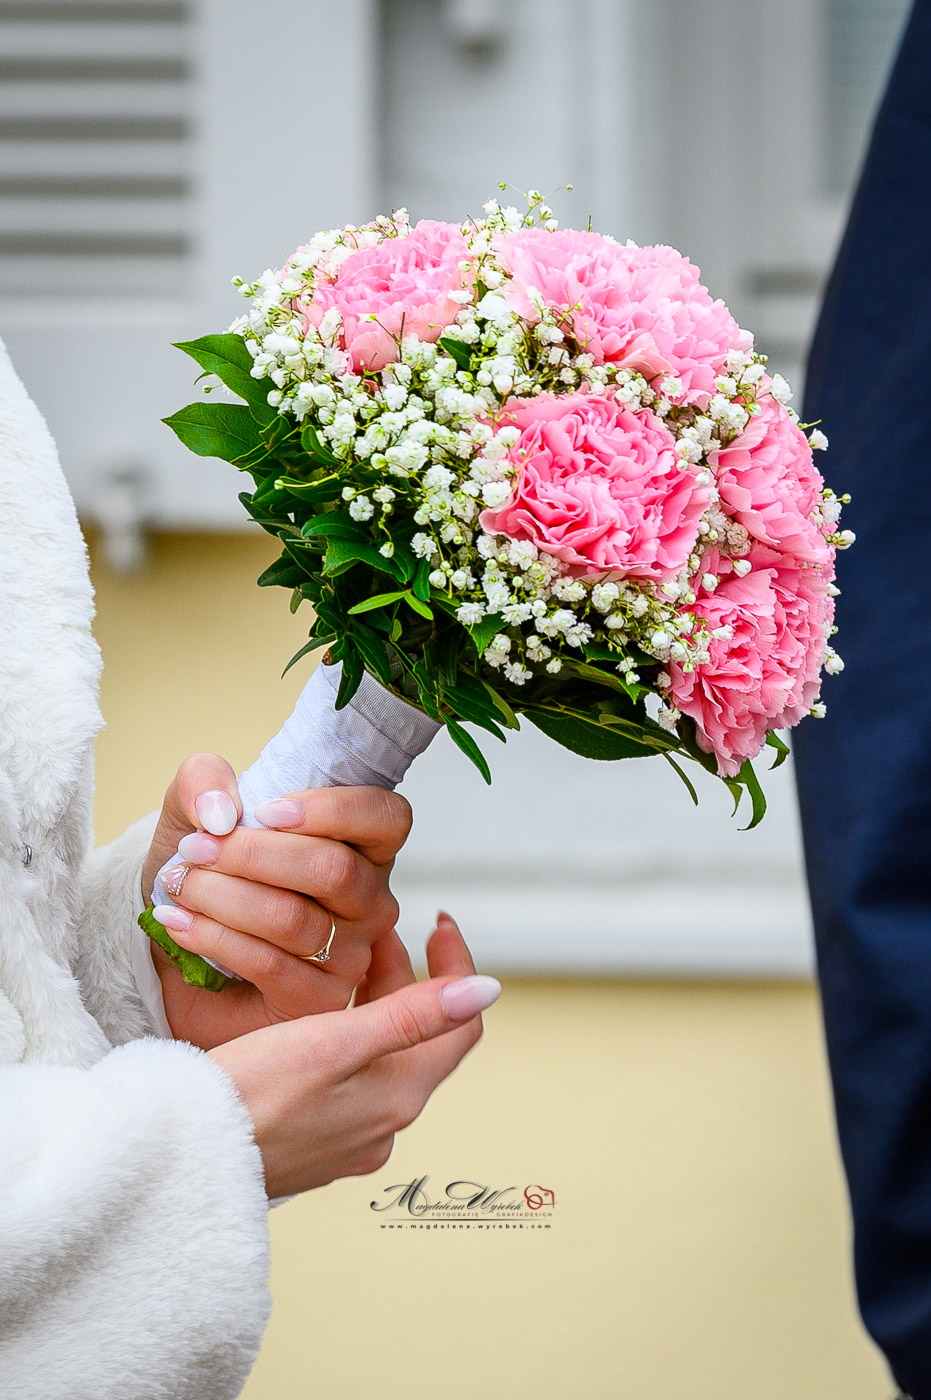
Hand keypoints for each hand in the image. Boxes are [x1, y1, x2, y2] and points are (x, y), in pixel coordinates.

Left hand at [142, 754, 411, 1048]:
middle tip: (195, 849)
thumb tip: (222, 810)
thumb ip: (203, 782)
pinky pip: (270, 964)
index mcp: (363, 846)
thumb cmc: (207, 872)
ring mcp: (352, 955)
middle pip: (333, 869)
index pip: (387, 818)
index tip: (265, 811)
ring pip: (292, 918)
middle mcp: (370, 901)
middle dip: (252, 855)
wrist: (171, 944)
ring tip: (179, 886)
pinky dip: (215, 937)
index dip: (334, 810)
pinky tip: (179, 924)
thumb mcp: (194, 810)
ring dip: (221, 896)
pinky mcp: (320, 1001)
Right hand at [209, 913, 499, 1197]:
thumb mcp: (335, 1042)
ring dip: (366, 1004)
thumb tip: (488, 991)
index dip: (456, 967)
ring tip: (330, 960)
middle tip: (365, 929)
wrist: (181, 1163)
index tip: (436, 922)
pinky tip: (300, 1019)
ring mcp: (346, 1138)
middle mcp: (382, 1123)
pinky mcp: (310, 1145)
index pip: (461, 1026)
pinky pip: (343, 1080)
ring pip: (376, 1055)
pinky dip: (338, 1039)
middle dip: (399, 976)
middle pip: (415, 1035)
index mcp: (400, 1096)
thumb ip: (412, 1016)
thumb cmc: (252, 1096)